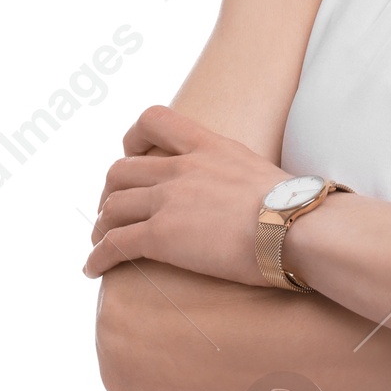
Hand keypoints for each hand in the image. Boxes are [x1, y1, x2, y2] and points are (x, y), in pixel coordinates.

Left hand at [84, 105, 288, 283]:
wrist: (297, 227)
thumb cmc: (298, 209)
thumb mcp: (265, 173)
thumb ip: (243, 178)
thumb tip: (258, 198)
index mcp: (208, 146)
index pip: (156, 120)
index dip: (133, 138)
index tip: (132, 154)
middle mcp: (181, 168)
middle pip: (122, 170)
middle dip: (110, 192)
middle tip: (114, 213)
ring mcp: (168, 200)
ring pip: (112, 206)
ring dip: (101, 227)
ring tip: (101, 244)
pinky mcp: (161, 235)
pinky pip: (115, 244)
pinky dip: (98, 257)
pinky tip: (93, 270)